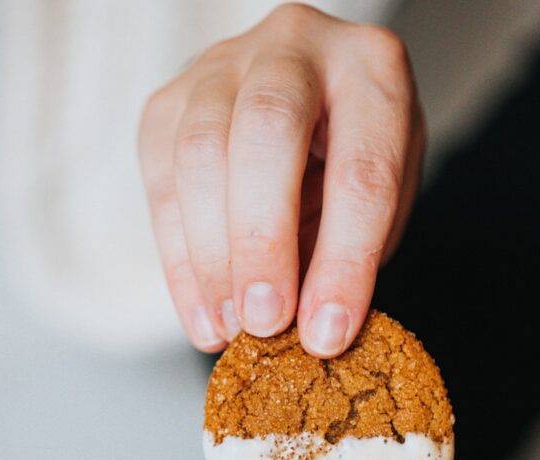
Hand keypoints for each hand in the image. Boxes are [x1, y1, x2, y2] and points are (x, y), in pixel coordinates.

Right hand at [139, 3, 422, 354]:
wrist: (305, 103)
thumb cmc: (350, 160)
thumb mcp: (379, 203)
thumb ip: (347, 252)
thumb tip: (310, 330)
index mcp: (372, 70)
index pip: (362, 169)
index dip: (345, 260)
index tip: (327, 333)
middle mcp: (296, 46)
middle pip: (267, 131)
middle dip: (263, 240)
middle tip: (264, 322)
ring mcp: (222, 65)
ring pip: (200, 152)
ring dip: (211, 258)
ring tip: (230, 329)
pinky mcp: (169, 101)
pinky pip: (161, 182)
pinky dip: (179, 262)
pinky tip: (203, 317)